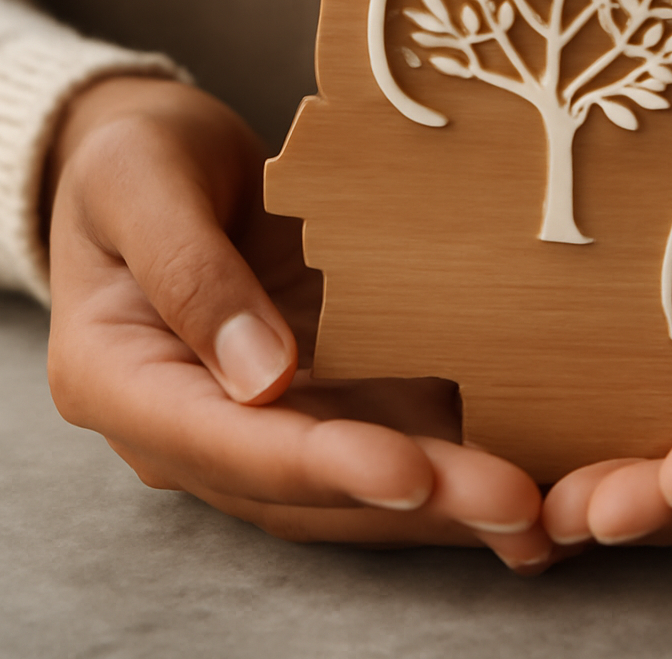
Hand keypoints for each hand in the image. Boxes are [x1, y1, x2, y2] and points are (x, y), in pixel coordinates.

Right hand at [44, 77, 552, 570]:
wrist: (156, 166)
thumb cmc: (133, 160)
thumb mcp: (137, 180)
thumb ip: (187, 270)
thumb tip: (260, 376)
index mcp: (123, 383)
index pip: (228, 444)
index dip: (322, 465)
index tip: (408, 471)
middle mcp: (194, 432)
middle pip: (311, 489)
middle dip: (418, 501)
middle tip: (515, 505)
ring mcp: (266, 424)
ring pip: (363, 487)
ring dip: (454, 503)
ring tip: (548, 512)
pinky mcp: (326, 402)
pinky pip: (395, 443)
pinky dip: (463, 460)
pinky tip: (544, 470)